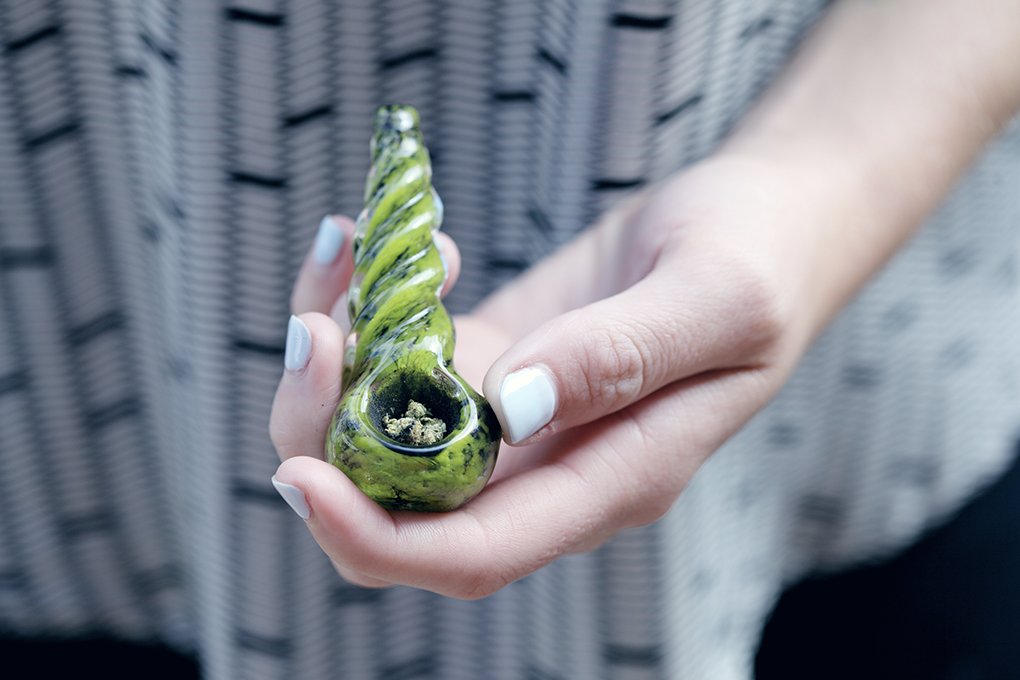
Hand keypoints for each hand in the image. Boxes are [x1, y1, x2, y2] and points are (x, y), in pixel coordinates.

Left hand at [269, 156, 823, 597]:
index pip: (476, 553)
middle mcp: (548, 467)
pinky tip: (371, 245)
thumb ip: (623, 357)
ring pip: (383, 436)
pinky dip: (364, 313)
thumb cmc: (760, 262)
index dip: (380, 537)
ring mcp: (513, 418)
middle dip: (327, 438)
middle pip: (402, 507)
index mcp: (610, 479)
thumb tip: (511, 407)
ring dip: (332, 368)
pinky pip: (400, 363)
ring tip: (338, 258)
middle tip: (317, 330)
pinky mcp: (493, 362)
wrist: (759, 225)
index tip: (302, 478)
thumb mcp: (717, 301)